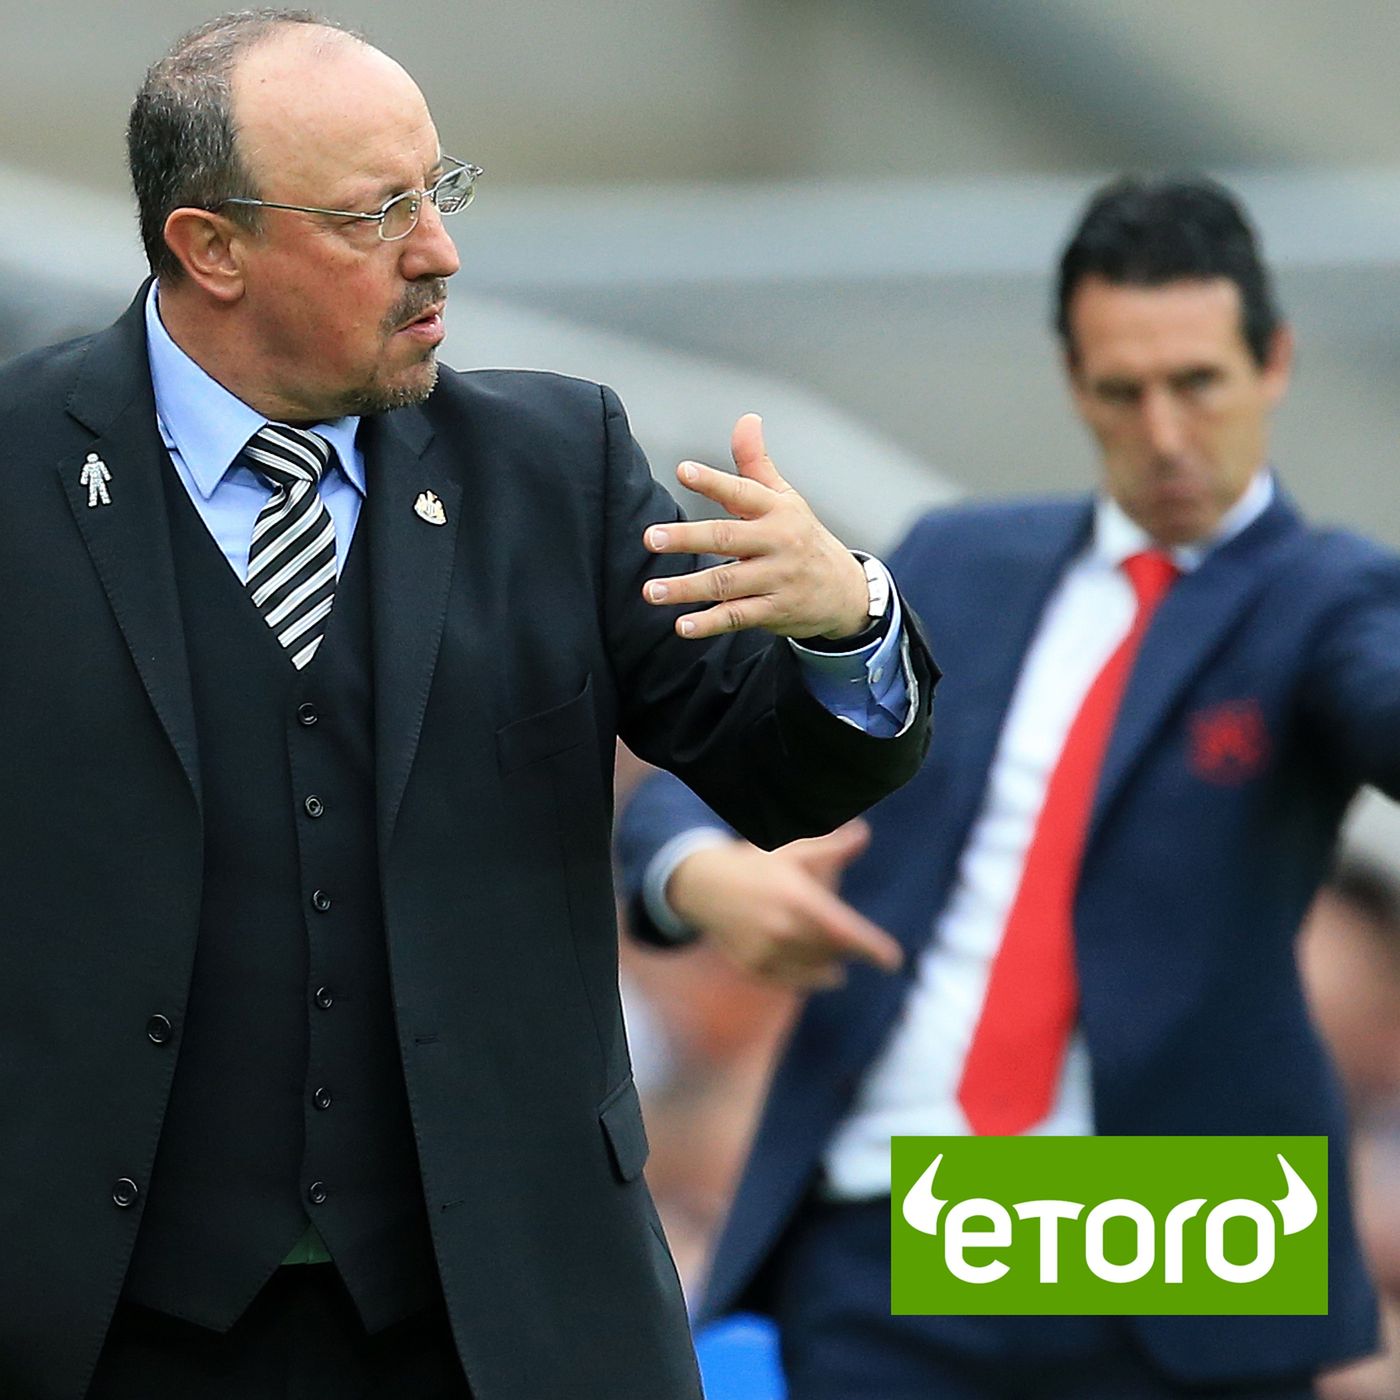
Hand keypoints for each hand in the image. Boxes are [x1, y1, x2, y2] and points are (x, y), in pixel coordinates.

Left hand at [642, 413, 868, 640]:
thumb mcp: (786, 499)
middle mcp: (778, 543)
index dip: (713, 481)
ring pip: (726, 582)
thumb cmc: (803, 538)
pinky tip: (683, 625)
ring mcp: (777, 579)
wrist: (845, 591)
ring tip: (651, 591)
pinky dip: (709, 623)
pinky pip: (737, 617)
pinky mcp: (774, 611)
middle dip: (686, 538)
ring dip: (687, 588)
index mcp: (777, 510)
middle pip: (727, 538)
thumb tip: (746, 420)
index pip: (743, 492)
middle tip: (650, 537)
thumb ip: (756, 463)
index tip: (683, 471)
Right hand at [665, 820, 903, 989]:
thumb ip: (832, 847)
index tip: (892, 960)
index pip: (844, 933)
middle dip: (848, 947)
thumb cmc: (757, 864)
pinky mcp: (754, 968)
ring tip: (838, 954)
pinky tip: (826, 973)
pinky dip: (812, 977)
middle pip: (833, 951)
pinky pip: (794, 980)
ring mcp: (766, 952)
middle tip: (854, 941)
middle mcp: (782, 930)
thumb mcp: (794, 850)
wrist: (706, 887)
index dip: (871, 949)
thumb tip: (865, 834)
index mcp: (798, 899)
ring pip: (816, 968)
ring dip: (832, 962)